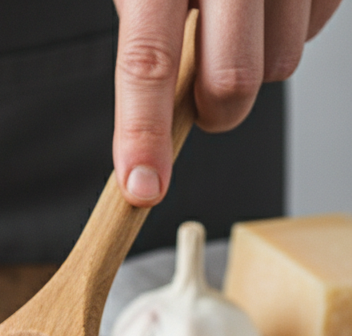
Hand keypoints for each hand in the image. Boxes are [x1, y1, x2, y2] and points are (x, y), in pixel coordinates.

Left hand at [113, 0, 342, 205]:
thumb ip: (147, 28)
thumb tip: (154, 111)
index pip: (146, 62)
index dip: (143, 134)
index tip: (142, 189)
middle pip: (231, 81)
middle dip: (217, 110)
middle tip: (204, 98)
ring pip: (284, 63)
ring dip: (260, 61)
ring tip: (242, 17)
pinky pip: (321, 25)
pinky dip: (296, 25)